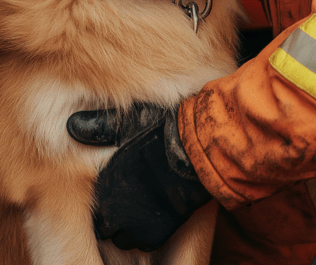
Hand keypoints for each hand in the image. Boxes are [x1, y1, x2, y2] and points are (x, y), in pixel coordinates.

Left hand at [67, 105, 210, 251]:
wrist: (194, 150)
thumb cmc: (161, 131)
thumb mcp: (127, 124)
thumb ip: (99, 129)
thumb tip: (72, 124)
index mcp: (104, 185)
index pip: (93, 204)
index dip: (106, 196)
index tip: (117, 186)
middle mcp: (114, 211)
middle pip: (107, 224)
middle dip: (116, 212)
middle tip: (131, 194)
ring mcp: (136, 226)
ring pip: (124, 235)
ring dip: (131, 222)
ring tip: (145, 201)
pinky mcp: (156, 234)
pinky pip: (145, 240)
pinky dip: (149, 229)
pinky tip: (158, 210)